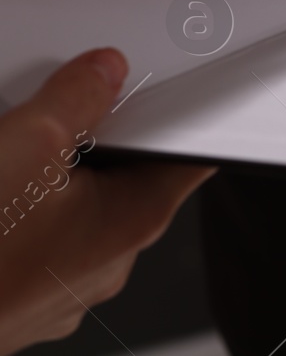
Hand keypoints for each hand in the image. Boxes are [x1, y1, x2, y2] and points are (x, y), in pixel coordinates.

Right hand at [0, 49, 211, 353]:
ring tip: (12, 149)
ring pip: (67, 205)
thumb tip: (103, 71)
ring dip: (44, 172)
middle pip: (123, 175)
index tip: (174, 86)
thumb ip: (78, 95)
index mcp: (136, 219)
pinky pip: (28, 233)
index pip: (189, 153)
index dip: (184, 114)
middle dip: (96, 137)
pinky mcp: (11, 293)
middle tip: (61, 110)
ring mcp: (56, 285)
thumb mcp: (28, 140)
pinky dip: (11, 203)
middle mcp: (106, 260)